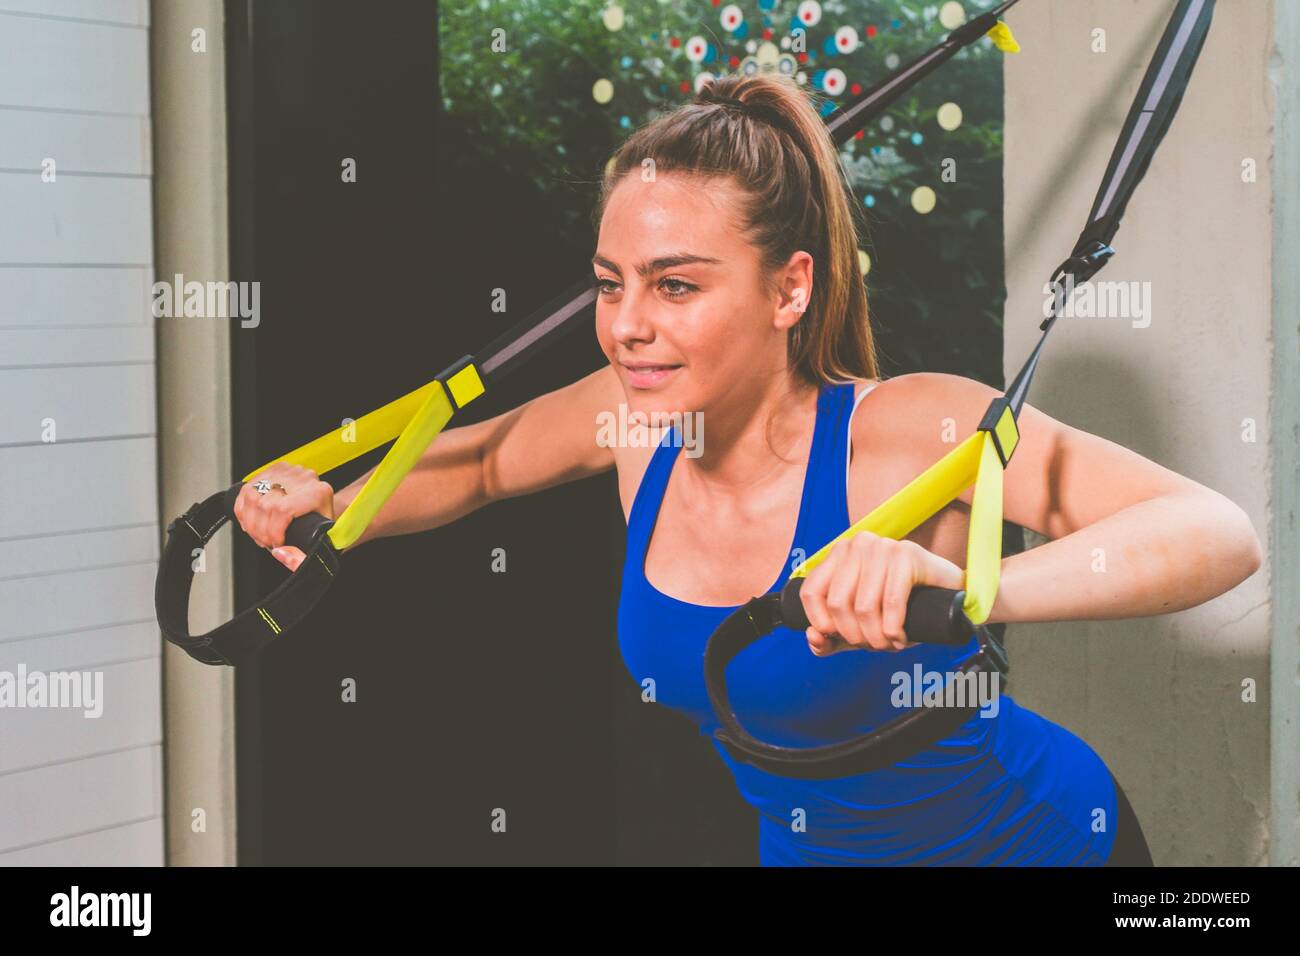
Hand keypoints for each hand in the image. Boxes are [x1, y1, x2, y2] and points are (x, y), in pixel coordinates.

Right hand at [231, 462, 334, 571]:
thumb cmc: (324, 524)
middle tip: (265, 543)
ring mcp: (286, 471)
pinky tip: (251, 523)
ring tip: (258, 535)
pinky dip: (243, 510)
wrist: (324, 502)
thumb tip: (280, 553)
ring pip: (252, 497)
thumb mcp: (321, 542)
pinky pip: (247, 490)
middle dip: (259, 531)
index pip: (283, 510)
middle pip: (265, 505)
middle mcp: (302, 478)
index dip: (272, 531)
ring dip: (250, 522)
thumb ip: (303, 556)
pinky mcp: (273, 470)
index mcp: (317, 493)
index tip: (275, 544)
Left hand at [797, 533, 964, 655]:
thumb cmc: (900, 607)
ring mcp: (882, 546)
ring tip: (889, 644)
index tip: (840, 638)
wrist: (947, 594)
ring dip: (876, 638)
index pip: (811, 592)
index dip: (821, 623)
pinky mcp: (908, 554)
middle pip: (838, 603)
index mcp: (838, 554)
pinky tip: (901, 638)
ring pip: (864, 607)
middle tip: (873, 646)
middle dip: (855, 636)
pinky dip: (894, 630)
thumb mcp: (858, 624)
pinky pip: (891, 602)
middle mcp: (857, 544)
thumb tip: (813, 637)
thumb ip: (829, 635)